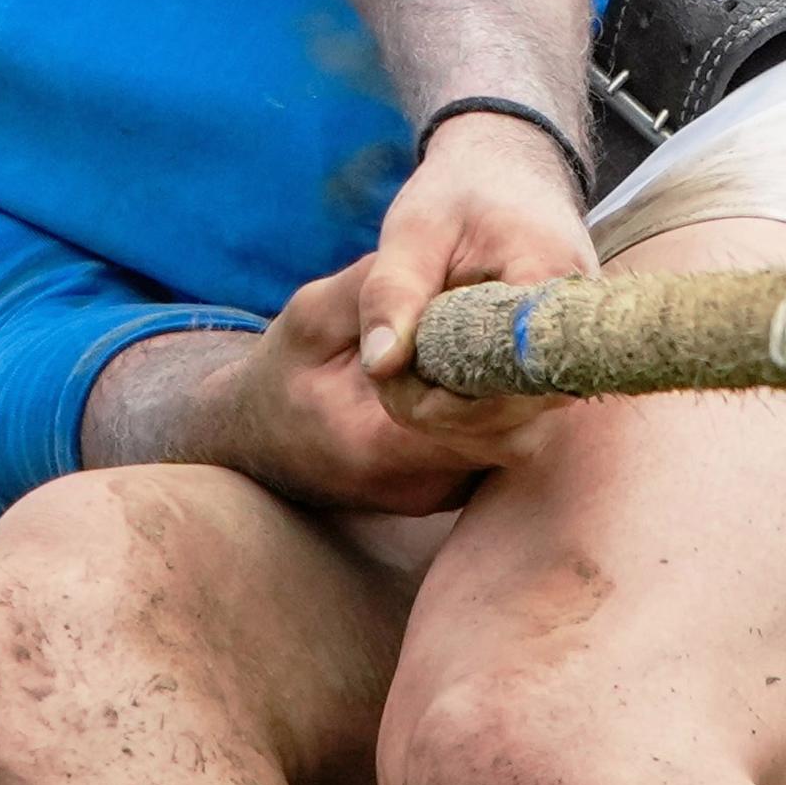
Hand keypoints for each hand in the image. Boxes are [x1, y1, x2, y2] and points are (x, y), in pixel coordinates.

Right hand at [223, 260, 546, 513]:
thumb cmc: (283, 371)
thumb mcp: (312, 316)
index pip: (476, 416)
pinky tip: (488, 365)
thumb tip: (444, 288)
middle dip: (523, 375)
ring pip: (512, 444)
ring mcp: (434, 496)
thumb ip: (375, 297)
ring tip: (508, 334)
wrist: (257, 438)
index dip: (509, 365)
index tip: (520, 312)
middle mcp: (414, 486)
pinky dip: (503, 406)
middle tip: (528, 315)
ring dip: (518, 390)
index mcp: (375, 446)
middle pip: (509, 436)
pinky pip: (496, 448)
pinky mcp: (448, 491)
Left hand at [356, 110, 596, 435]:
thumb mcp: (412, 231)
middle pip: (522, 408)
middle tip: (389, 387)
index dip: (453, 396)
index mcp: (548, 274)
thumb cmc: (458, 195)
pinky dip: (473, 411)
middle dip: (448, 414)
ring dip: (459, 418)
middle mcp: (578, 321)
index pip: (512, 368)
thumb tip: (380, 365)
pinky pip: (524, 411)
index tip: (398, 386)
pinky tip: (433, 386)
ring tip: (405, 383)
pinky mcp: (562, 363)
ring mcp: (576, 347)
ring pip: (524, 419)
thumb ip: (392, 292)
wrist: (506, 174)